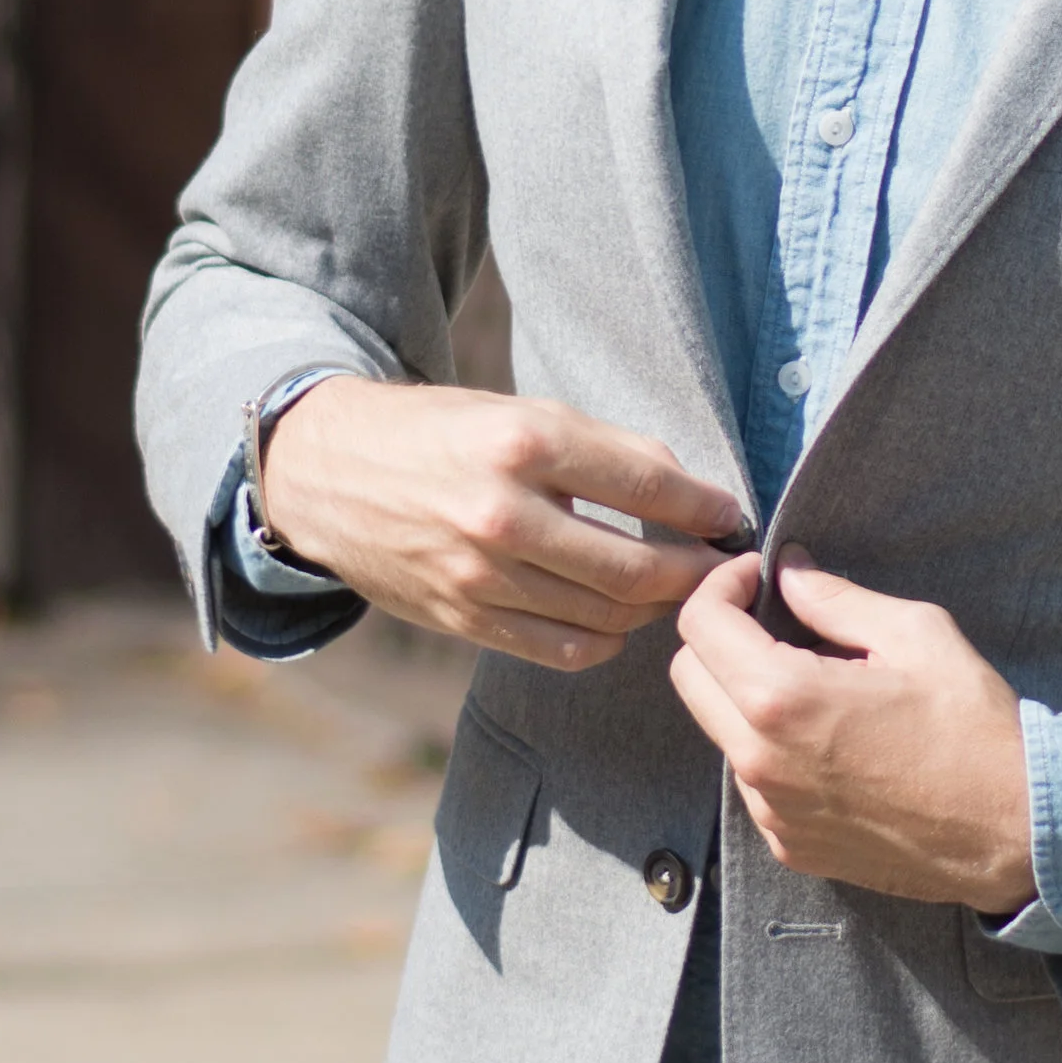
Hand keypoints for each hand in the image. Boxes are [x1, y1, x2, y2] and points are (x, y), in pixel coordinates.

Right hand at [262, 379, 744, 668]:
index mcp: (523, 445)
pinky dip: (606, 641)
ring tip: (680, 591)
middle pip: (636, 567)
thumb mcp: (521, 414)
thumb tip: (690, 494)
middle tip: (724, 569)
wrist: (329, 471)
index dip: (705, 507)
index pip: (647, 485)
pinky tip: (621, 619)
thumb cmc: (441, 434)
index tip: (732, 516)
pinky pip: (561, 648)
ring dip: (658, 610)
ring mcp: (479, 576)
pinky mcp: (462, 619)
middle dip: (696, 573)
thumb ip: (604, 451)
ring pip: (606, 615)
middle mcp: (501, 515)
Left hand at [669, 553, 1035, 909]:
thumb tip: (790, 572)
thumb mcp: (914, 634)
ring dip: (742, 694)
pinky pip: (753, 780)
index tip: (759, 577)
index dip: (723, 584)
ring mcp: (771, 810)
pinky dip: (770, 746)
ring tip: (810, 680)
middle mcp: (760, 761)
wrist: (1014, 829)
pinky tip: (828, 738)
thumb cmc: (973, 728)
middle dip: (718, 635)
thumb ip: (836, 599)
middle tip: (772, 618)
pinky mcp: (789, 845)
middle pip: (688, 677)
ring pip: (718, 730)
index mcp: (783, 699)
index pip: (700, 624)